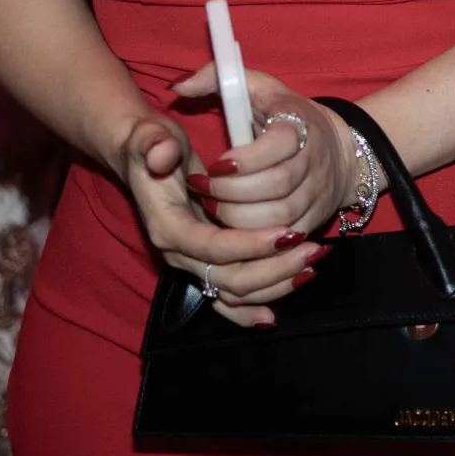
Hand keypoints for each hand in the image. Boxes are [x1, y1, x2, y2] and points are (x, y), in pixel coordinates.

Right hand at [112, 111, 324, 328]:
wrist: (143, 157)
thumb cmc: (152, 145)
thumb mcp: (151, 136)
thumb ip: (154, 144)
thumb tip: (162, 154)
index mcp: (167, 226)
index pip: (211, 246)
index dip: (249, 244)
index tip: (287, 232)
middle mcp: (178, 251)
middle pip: (228, 278)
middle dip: (273, 268)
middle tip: (311, 248)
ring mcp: (191, 261)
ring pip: (234, 290)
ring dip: (275, 283)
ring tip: (311, 262)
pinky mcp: (202, 263)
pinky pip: (227, 298)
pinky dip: (250, 308)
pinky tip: (272, 319)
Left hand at [168, 61, 359, 236]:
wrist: (341, 150)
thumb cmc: (286, 116)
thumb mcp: (259, 88)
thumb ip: (218, 79)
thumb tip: (178, 88)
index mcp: (299, 125)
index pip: (278, 146)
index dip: (244, 160)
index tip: (215, 164)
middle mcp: (313, 162)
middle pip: (276, 186)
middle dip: (232, 193)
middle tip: (203, 191)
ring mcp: (316, 194)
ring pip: (278, 217)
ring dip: (239, 219)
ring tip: (213, 209)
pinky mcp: (314, 219)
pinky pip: (284, 239)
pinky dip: (256, 239)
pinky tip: (233, 229)